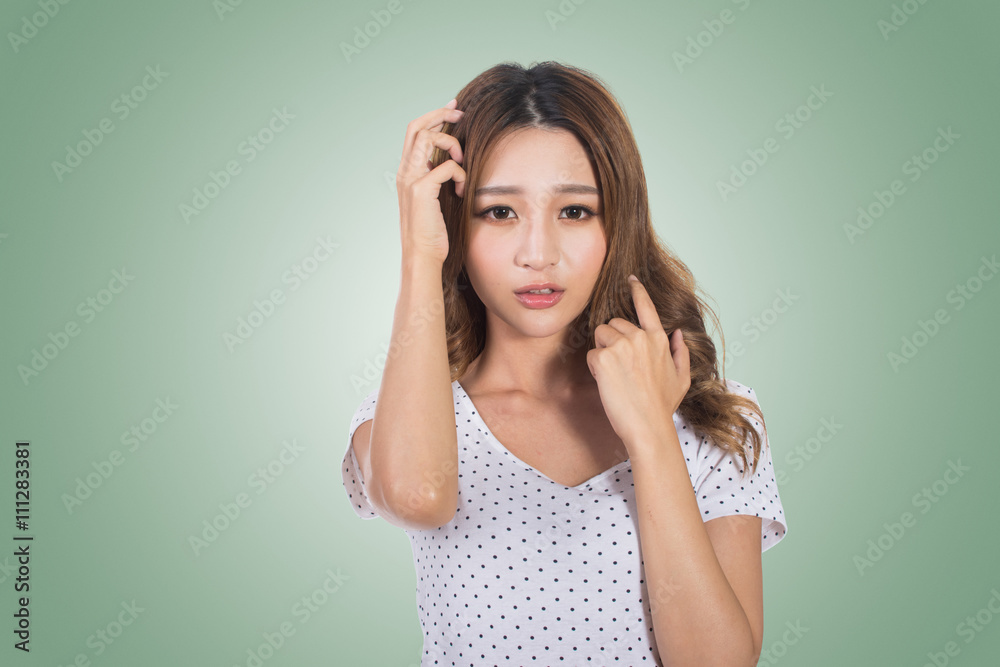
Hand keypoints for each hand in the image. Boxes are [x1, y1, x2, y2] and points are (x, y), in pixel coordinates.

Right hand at [396, 99, 466, 264]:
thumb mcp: (433, 199)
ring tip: (463, 161)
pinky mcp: (422, 190)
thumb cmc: (431, 232)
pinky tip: (462, 190)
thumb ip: (436, 178)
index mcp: (406, 172)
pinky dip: (460, 174)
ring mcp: (411, 180)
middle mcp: (405, 172)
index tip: (453, 109)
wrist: (422, 255)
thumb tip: (453, 162)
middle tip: (461, 115)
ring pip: (429, 139)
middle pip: (417, 126)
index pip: (415, 132)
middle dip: (441, 115)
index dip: (433, 115)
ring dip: (452, 144)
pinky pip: (447, 167)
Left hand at [586, 274, 690, 448]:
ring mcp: (621, 347)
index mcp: (659, 339)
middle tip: (619, 365)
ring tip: (614, 374)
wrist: (648, 427)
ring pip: (600, 335)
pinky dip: (594, 367)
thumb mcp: (681, 378)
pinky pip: (591, 354)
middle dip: (611, 339)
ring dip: (602, 351)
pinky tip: (607, 382)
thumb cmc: (662, 406)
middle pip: (613, 323)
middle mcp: (640, 338)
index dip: (637, 290)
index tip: (631, 278)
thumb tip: (677, 333)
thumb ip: (680, 352)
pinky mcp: (603, 359)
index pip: (646, 307)